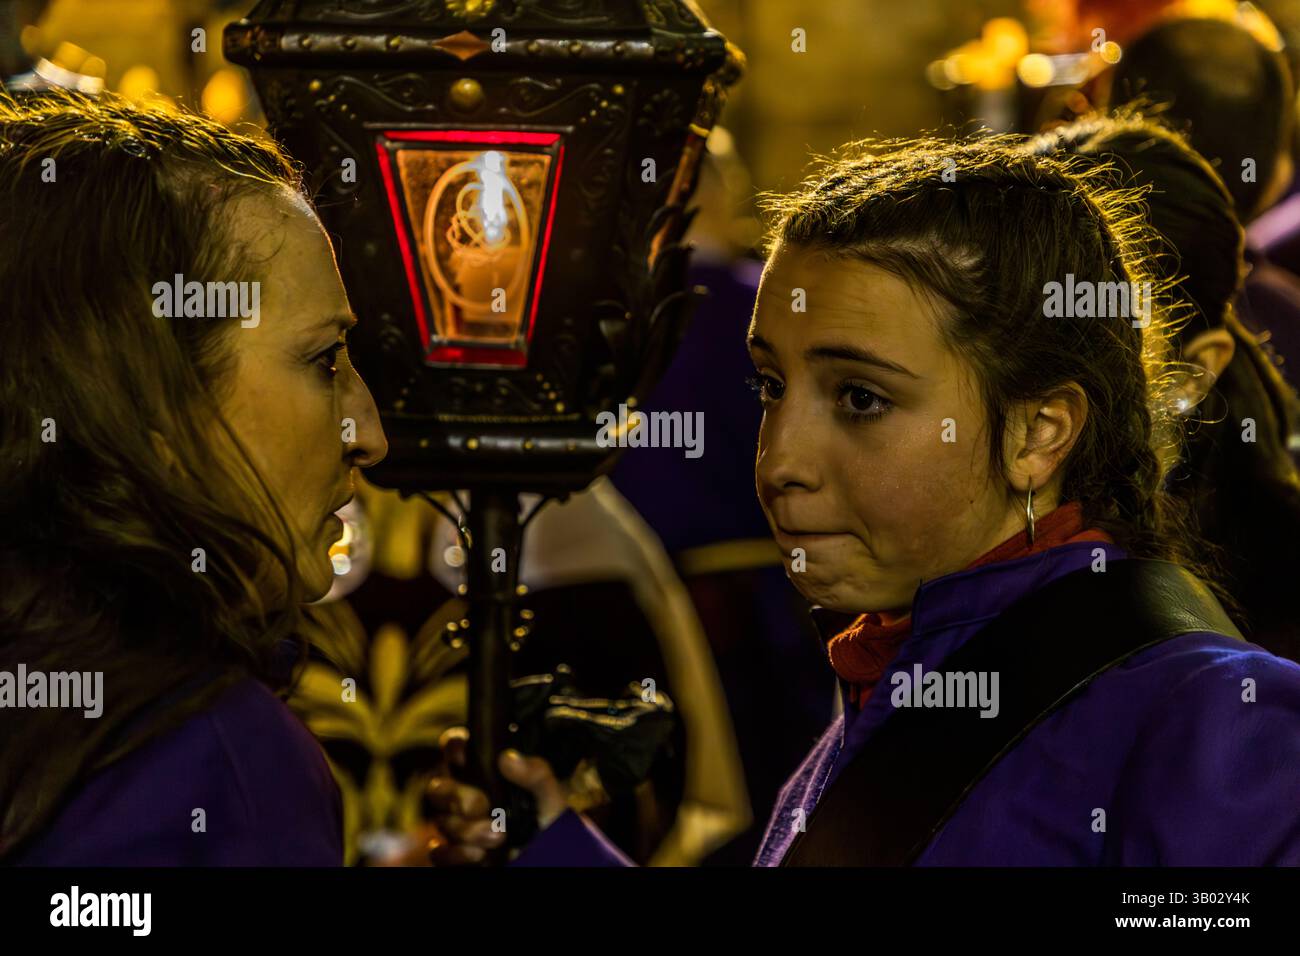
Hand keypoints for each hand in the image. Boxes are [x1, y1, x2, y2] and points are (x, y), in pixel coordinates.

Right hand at [424, 726, 568, 864]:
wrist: (550, 864)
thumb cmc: (551, 830)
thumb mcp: (552, 801)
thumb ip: (537, 775)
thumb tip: (508, 757)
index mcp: (489, 775)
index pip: (456, 749)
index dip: (453, 748)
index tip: (463, 757)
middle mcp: (468, 797)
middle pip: (439, 786)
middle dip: (457, 796)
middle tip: (482, 807)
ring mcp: (459, 826)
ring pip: (441, 821)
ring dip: (467, 831)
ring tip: (498, 838)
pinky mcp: (455, 853)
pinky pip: (437, 851)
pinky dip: (455, 854)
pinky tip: (479, 855)